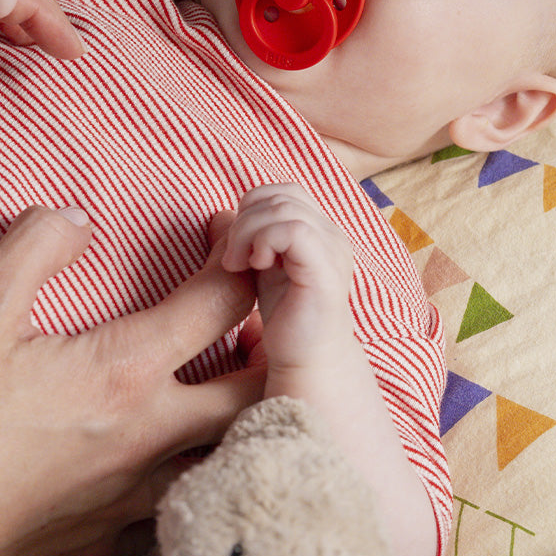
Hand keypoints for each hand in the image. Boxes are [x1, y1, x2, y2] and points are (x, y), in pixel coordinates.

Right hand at [0, 207, 263, 555]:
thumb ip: (37, 245)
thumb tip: (81, 222)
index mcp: (124, 373)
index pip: (219, 303)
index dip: (235, 256)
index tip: (225, 231)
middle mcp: (150, 436)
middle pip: (258, 387)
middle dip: (271, 341)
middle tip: (253, 309)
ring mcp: (138, 492)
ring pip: (232, 447)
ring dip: (243, 404)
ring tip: (227, 370)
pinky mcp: (115, 531)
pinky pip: (186, 491)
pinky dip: (199, 456)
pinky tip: (170, 440)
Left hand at [222, 183, 353, 370]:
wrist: (308, 364)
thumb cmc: (286, 319)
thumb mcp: (265, 268)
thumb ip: (255, 238)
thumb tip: (222, 213)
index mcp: (322, 232)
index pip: (286, 191)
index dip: (253, 206)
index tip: (237, 244)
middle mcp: (334, 236)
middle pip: (282, 195)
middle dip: (245, 220)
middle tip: (232, 259)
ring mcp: (334, 251)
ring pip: (284, 208)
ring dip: (249, 232)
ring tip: (240, 265)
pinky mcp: (326, 271)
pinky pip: (293, 230)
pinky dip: (264, 241)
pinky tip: (256, 267)